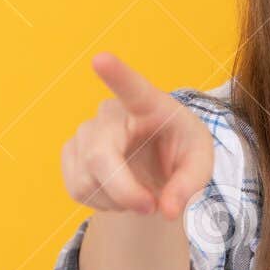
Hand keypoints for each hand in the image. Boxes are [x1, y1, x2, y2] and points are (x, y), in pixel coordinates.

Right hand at [60, 53, 213, 220]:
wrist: (156, 160)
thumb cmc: (179, 150)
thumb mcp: (200, 163)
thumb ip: (191, 185)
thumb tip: (167, 210)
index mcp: (149, 104)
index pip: (132, 87)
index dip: (115, 74)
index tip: (100, 59)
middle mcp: (111, 113)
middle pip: (100, 157)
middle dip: (125, 192)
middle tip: (151, 207)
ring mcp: (85, 131)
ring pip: (88, 180)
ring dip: (118, 202)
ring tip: (138, 192)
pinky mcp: (70, 152)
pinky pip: (77, 189)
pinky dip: (102, 203)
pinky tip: (117, 192)